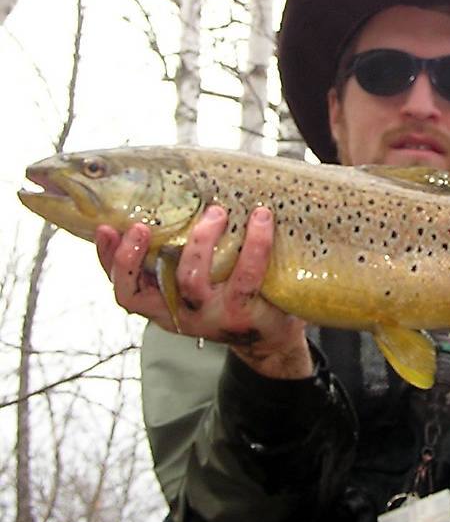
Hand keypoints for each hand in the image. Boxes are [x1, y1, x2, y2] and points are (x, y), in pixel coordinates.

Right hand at [95, 205, 312, 378]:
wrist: (273, 333)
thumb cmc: (231, 290)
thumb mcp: (199, 275)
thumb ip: (177, 248)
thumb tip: (168, 188)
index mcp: (162, 304)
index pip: (122, 288)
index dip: (109, 260)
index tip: (105, 227)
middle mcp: (180, 314)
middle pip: (138, 294)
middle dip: (133, 256)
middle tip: (142, 224)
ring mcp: (210, 316)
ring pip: (190, 280)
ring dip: (200, 240)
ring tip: (216, 211)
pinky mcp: (243, 314)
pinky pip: (245, 277)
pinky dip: (256, 244)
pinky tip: (261, 219)